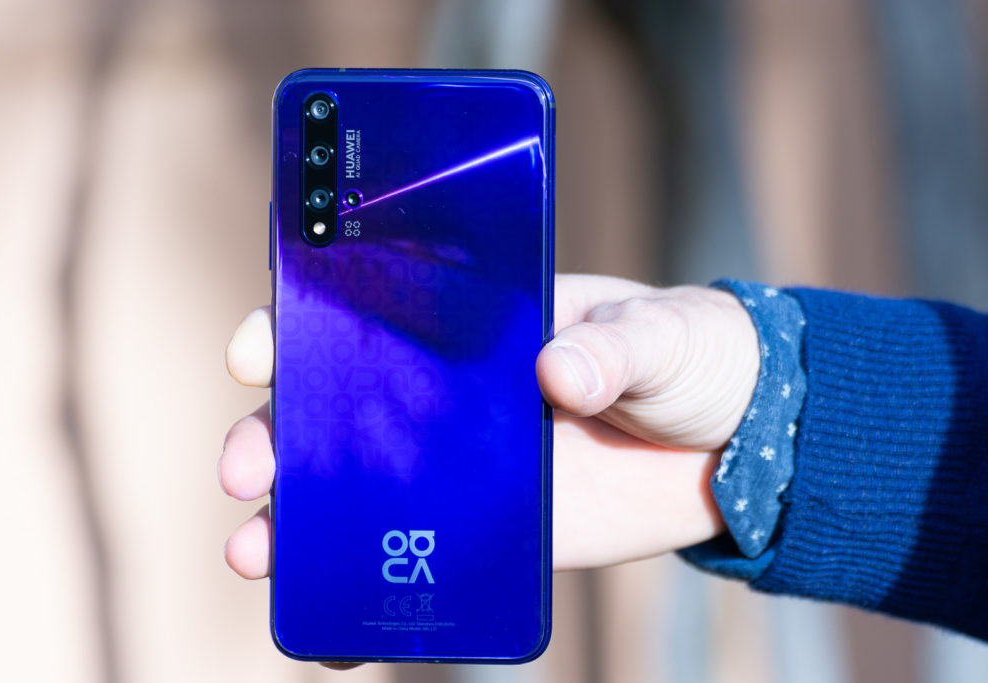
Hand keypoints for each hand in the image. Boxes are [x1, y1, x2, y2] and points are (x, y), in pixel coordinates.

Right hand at [220, 274, 757, 578]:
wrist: (740, 441)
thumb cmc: (691, 354)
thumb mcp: (660, 333)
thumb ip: (614, 348)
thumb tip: (557, 375)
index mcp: (472, 323)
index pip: (363, 316)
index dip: (298, 330)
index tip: (260, 354)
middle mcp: (448, 397)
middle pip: (333, 412)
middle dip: (275, 437)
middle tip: (251, 470)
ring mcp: (464, 470)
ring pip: (356, 496)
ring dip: (296, 526)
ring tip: (258, 555)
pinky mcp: (495, 535)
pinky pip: (419, 565)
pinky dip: (371, 598)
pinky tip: (331, 628)